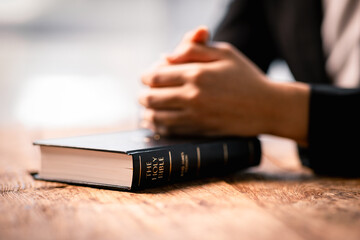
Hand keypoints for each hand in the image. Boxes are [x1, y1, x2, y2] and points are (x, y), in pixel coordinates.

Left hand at [139, 26, 308, 144]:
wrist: (267, 107)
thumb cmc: (246, 76)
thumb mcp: (224, 53)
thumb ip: (194, 49)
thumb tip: (166, 56)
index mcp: (196, 74)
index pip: (155, 76)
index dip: (146, 76)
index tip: (147, 77)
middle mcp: (192, 96)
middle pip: (150, 98)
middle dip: (143, 95)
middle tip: (144, 94)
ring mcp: (195, 117)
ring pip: (156, 117)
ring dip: (147, 112)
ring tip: (147, 109)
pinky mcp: (199, 131)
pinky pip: (169, 131)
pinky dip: (158, 126)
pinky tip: (157, 122)